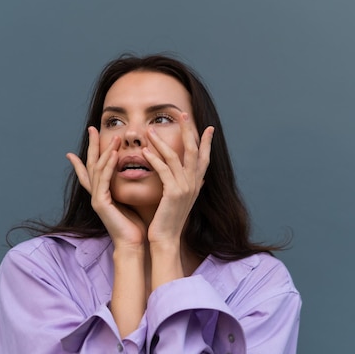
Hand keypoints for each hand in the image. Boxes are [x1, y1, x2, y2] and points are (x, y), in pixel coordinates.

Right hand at [67, 127, 146, 248]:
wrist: (134, 244)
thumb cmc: (137, 224)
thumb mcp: (132, 199)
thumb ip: (130, 185)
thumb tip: (139, 171)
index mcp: (103, 193)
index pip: (94, 167)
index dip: (91, 151)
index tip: (91, 135)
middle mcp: (96, 194)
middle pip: (91, 164)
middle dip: (91, 145)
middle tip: (92, 128)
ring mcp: (96, 198)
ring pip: (97, 169)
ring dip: (105, 151)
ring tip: (113, 136)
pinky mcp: (100, 204)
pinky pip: (103, 180)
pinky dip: (107, 166)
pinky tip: (113, 154)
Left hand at [142, 113, 213, 246]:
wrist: (166, 240)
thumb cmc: (169, 221)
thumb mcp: (183, 201)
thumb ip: (190, 187)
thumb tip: (201, 179)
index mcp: (196, 185)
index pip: (205, 158)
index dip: (207, 142)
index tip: (209, 127)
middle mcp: (194, 184)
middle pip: (194, 150)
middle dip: (188, 130)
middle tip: (182, 113)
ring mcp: (185, 188)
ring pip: (175, 157)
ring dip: (161, 141)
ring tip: (149, 130)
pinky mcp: (173, 193)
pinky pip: (163, 170)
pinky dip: (154, 159)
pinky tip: (145, 151)